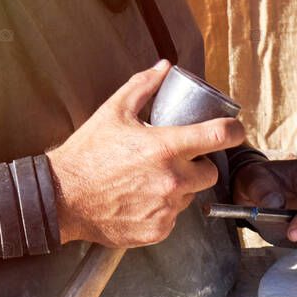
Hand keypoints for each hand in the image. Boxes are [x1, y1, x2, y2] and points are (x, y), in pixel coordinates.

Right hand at [48, 61, 245, 247]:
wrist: (61, 198)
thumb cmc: (86, 154)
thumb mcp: (113, 112)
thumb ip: (143, 86)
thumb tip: (164, 67)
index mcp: (166, 148)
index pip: (220, 136)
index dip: (234, 131)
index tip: (235, 130)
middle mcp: (172, 180)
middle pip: (210, 173)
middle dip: (199, 165)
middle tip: (176, 161)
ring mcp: (166, 208)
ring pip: (190, 196)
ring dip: (179, 188)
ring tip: (150, 181)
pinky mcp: (158, 230)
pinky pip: (173, 217)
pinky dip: (163, 209)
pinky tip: (141, 200)